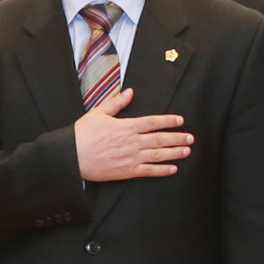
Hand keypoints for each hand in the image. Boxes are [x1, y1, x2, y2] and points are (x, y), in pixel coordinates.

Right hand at [74, 87, 191, 181]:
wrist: (72, 156)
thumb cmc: (83, 134)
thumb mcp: (99, 113)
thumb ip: (117, 103)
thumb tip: (130, 92)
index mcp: (127, 126)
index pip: (153, 122)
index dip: (168, 121)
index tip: (180, 120)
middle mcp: (132, 142)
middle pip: (160, 139)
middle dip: (177, 138)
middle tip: (190, 138)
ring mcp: (131, 158)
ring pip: (158, 154)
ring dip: (174, 153)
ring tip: (186, 151)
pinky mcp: (127, 171)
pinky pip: (149, 171)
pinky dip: (162, 170)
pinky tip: (173, 168)